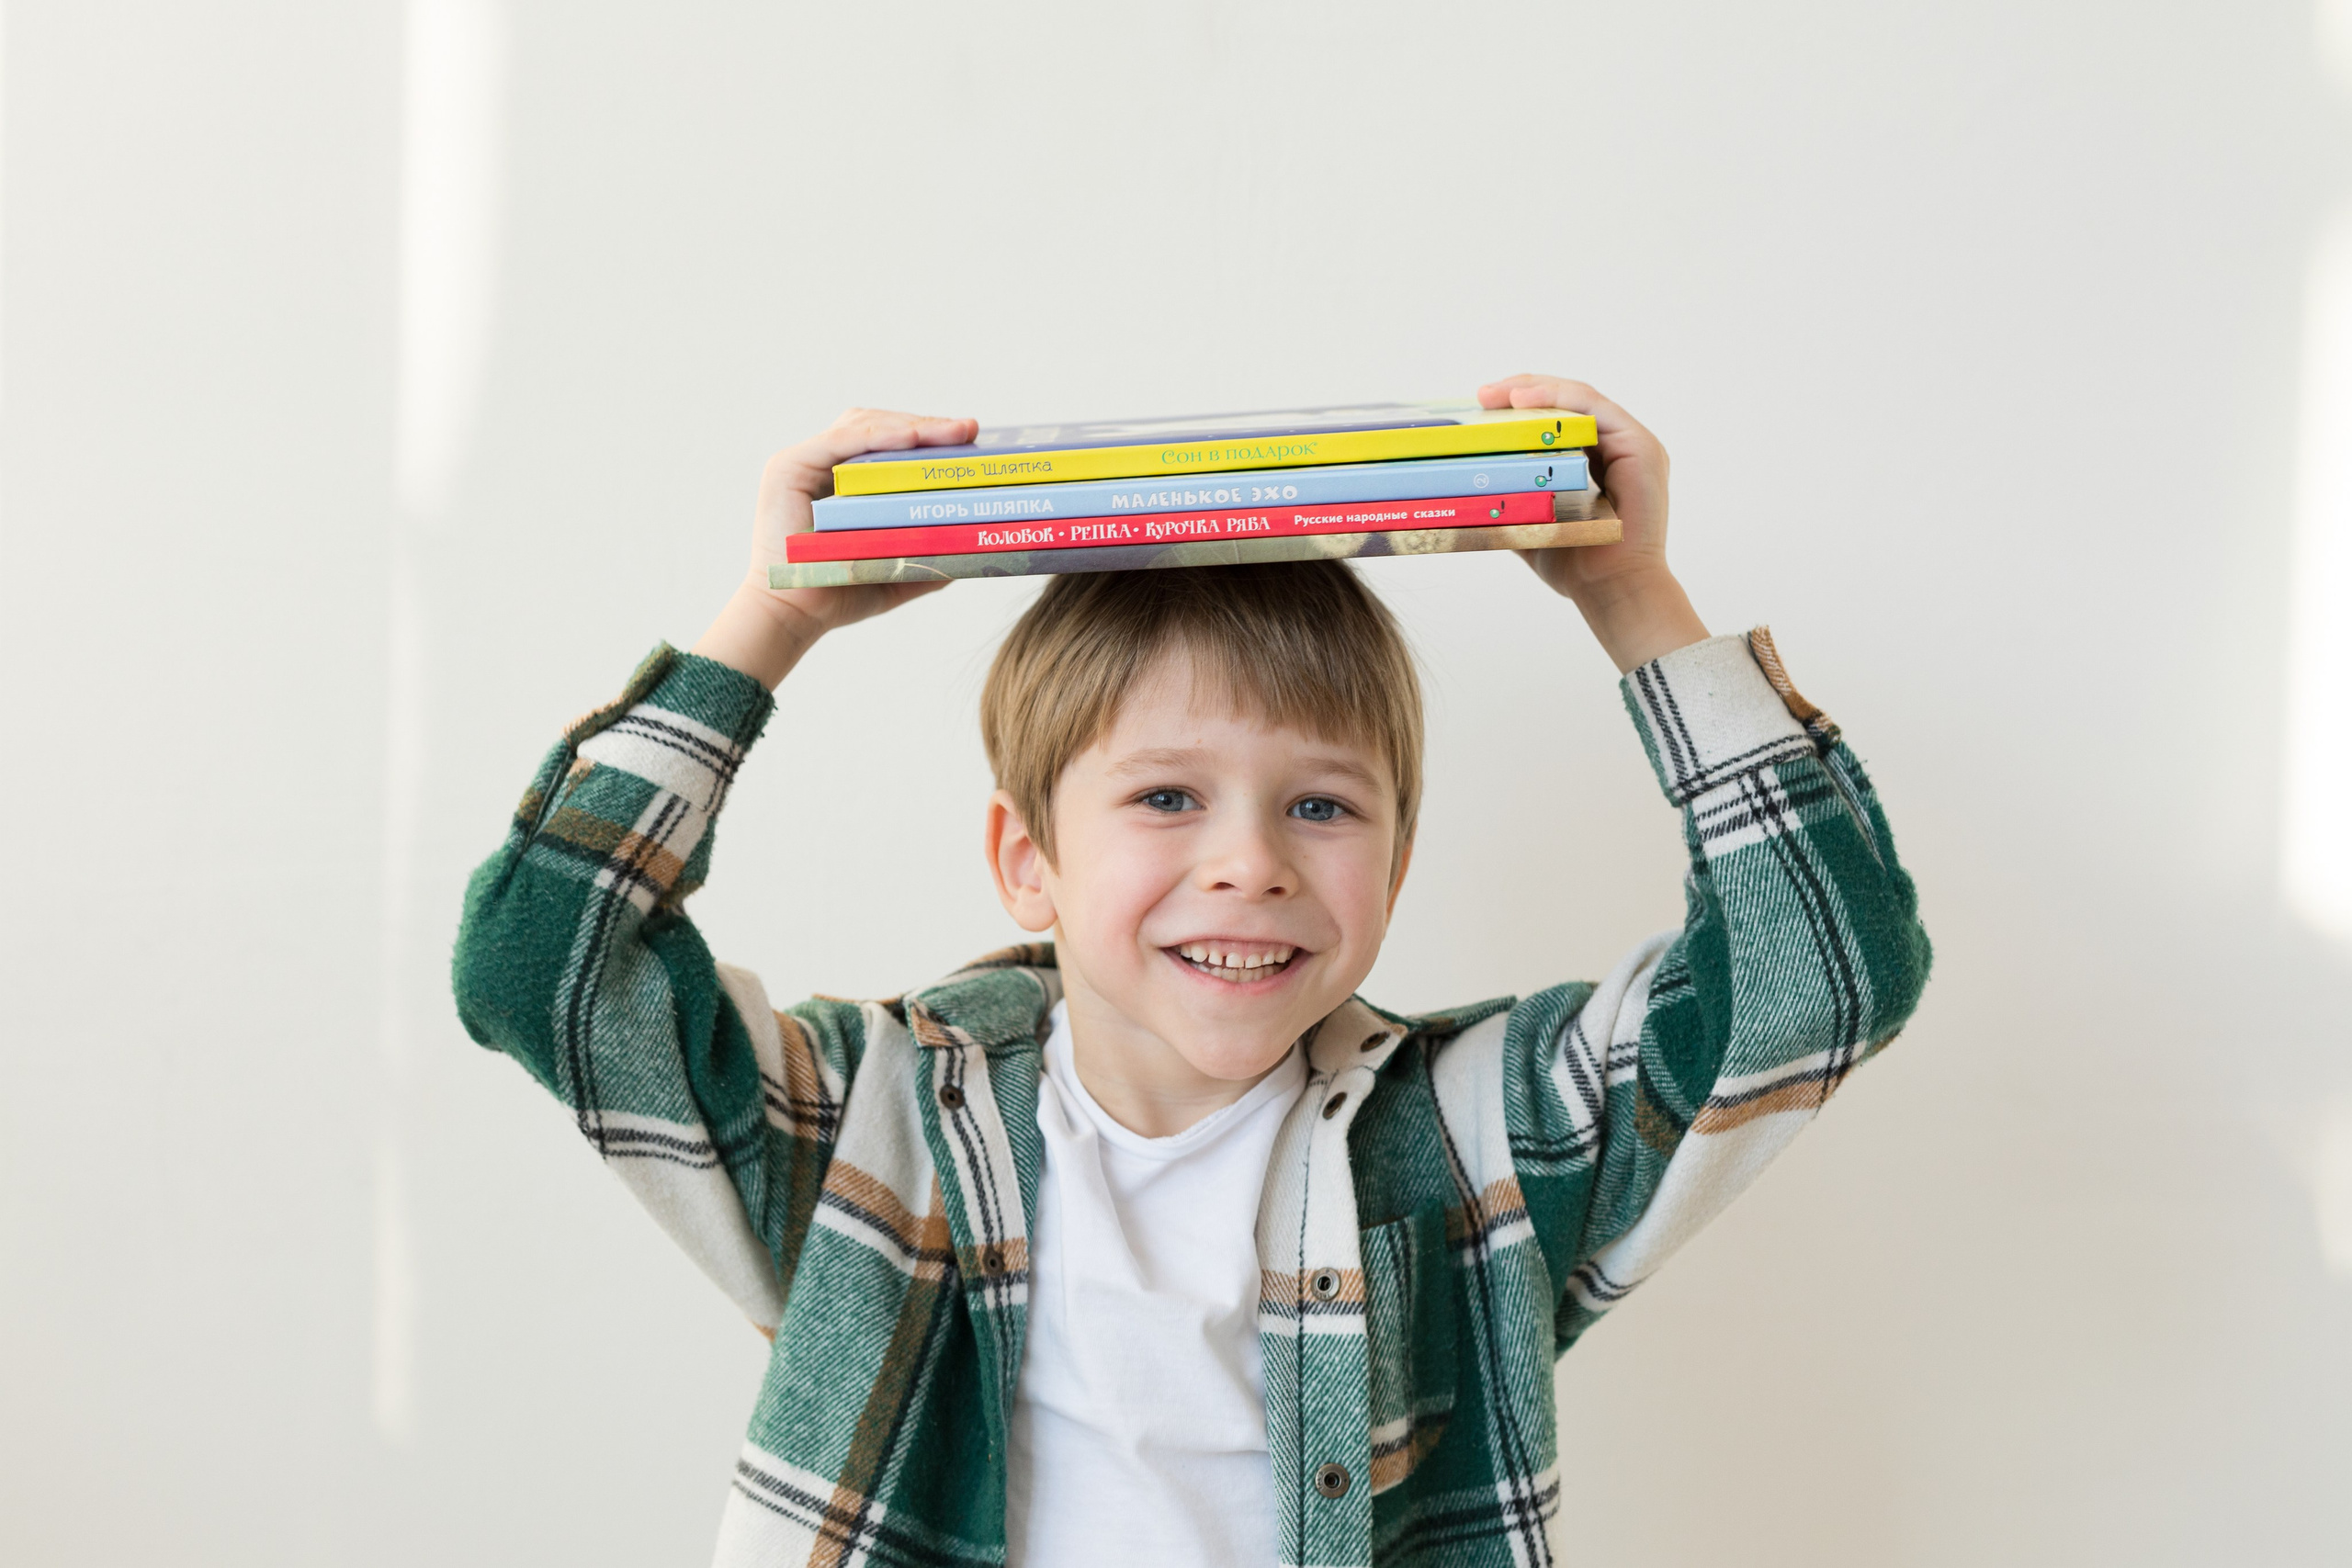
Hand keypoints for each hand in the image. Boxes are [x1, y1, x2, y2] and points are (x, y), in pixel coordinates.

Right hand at [692, 407, 978, 687]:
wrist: (794, 617)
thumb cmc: (838, 594)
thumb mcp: (897, 569)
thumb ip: (930, 553)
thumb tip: (975, 541)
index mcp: (841, 481)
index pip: (887, 445)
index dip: (928, 438)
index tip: (971, 441)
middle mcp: (819, 465)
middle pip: (878, 428)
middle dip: (927, 427)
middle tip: (970, 431)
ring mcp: (801, 462)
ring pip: (863, 427)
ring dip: (912, 426)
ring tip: (954, 433)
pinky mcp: (789, 466)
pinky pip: (841, 441)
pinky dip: (880, 436)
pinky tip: (915, 438)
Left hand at [1478, 374, 1708, 671]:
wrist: (1610, 590)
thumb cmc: (1574, 563)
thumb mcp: (1529, 522)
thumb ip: (1509, 499)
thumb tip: (1462, 487)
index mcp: (1596, 459)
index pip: (1557, 417)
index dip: (1520, 404)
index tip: (1481, 406)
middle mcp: (1617, 447)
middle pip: (1568, 402)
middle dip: (1522, 391)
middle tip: (1482, 394)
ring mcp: (1632, 445)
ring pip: (1581, 399)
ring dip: (1537, 389)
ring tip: (1499, 394)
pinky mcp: (1641, 448)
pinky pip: (1596, 410)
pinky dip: (1560, 399)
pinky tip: (1525, 401)